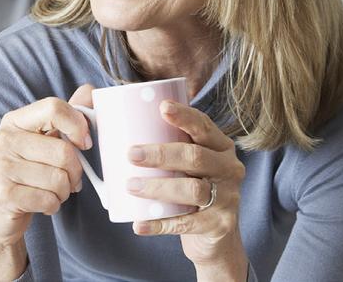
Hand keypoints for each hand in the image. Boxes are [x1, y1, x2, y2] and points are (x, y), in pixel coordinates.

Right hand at [0, 85, 92, 277]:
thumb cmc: (25, 175)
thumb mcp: (42, 142)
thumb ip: (66, 117)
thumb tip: (90, 90)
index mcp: (14, 121)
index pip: (53, 107)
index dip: (77, 124)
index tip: (84, 143)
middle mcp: (2, 140)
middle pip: (64, 151)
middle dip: (75, 172)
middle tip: (69, 179)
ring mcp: (0, 167)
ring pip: (59, 179)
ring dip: (63, 192)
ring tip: (51, 192)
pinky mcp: (3, 195)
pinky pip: (49, 199)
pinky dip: (53, 205)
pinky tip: (41, 203)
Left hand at [126, 100, 247, 275]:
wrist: (215, 236)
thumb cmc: (190, 189)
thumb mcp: (188, 165)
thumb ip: (166, 145)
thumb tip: (113, 123)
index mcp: (220, 147)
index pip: (204, 126)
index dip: (184, 116)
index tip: (162, 107)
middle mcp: (229, 168)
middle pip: (195, 156)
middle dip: (161, 154)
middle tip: (131, 154)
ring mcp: (227, 197)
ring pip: (192, 189)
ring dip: (158, 188)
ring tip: (130, 186)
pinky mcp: (220, 224)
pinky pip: (187, 224)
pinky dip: (160, 224)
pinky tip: (140, 224)